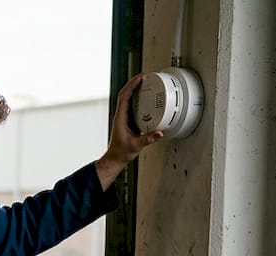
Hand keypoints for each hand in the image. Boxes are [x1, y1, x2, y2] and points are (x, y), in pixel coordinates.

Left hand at [95, 74, 163, 188]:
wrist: (116, 158)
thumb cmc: (121, 152)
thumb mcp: (136, 145)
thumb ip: (148, 139)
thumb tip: (159, 132)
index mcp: (120, 118)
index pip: (124, 97)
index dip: (132, 86)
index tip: (140, 78)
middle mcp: (121, 115)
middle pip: (125, 94)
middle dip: (134, 83)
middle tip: (145, 76)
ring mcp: (124, 117)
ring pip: (128, 98)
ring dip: (135, 89)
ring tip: (145, 82)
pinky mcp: (128, 120)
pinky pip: (132, 105)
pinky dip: (138, 98)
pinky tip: (146, 97)